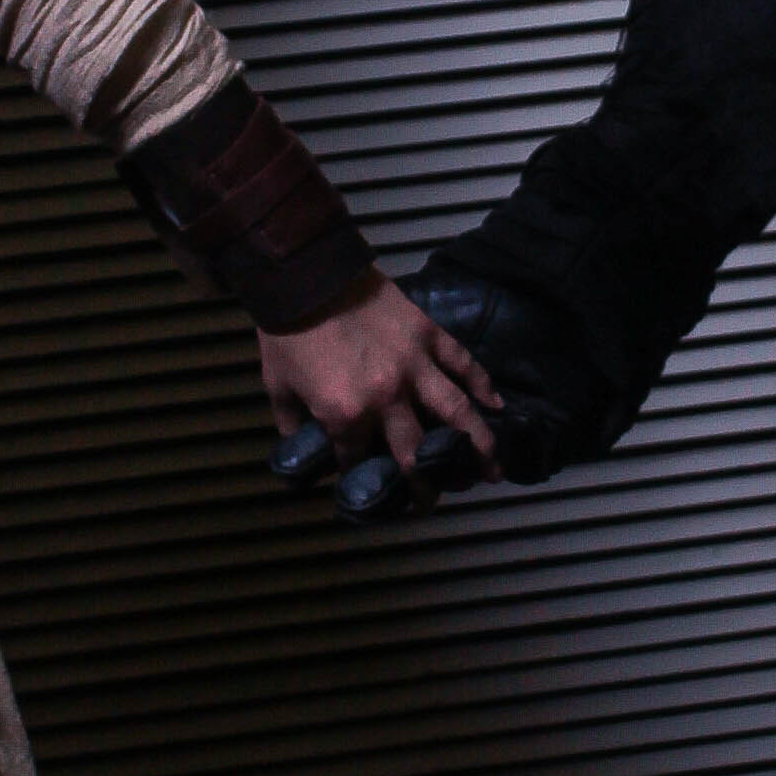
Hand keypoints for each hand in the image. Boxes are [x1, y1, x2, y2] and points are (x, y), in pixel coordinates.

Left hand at [275, 258, 627, 521]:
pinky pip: (463, 363)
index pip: (360, 461)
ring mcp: (414, 365)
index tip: (369, 486)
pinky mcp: (428, 334)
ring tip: (495, 471)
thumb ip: (294, 427)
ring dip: (479, 446)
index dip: (363, 476)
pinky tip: (497, 406)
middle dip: (425, 486)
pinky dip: (483, 385)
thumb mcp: (278, 389)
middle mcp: (388, 398)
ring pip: (457, 413)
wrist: (303, 275)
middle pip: (415, 454)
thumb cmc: (287, 333)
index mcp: (346, 415)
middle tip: (432, 501)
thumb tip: (304, 450)